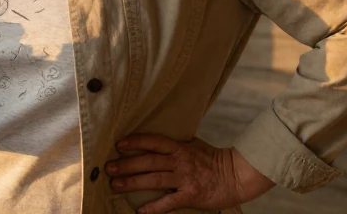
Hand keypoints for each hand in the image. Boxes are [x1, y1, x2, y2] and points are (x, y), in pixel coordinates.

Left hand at [106, 134, 274, 213]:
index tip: (119, 144)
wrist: (237, 175)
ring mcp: (184, 179)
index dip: (136, 141)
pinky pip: (169, 202)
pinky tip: (141, 211)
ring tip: (116, 186)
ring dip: (133, 182)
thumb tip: (155, 140)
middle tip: (108, 168)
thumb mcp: (194, 145)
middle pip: (149, 161)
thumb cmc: (213, 160)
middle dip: (127, 164)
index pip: (154, 141)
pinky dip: (154, 207)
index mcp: (180, 148)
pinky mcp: (191, 195)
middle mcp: (180, 161)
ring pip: (154, 180)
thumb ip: (175, 143)